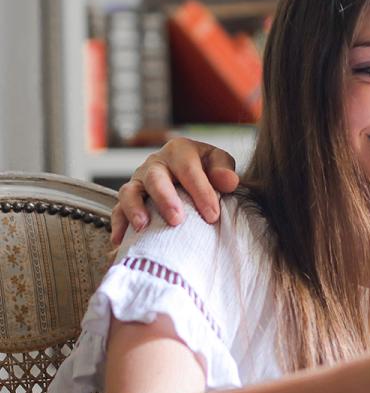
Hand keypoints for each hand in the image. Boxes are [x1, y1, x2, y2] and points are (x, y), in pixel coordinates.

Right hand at [111, 138, 238, 244]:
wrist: (187, 171)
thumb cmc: (205, 168)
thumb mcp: (217, 162)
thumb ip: (223, 170)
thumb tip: (228, 181)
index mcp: (179, 151)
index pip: (189, 170)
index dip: (200, 192)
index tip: (212, 215)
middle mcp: (155, 163)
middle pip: (155, 178)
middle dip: (165, 199)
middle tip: (176, 220)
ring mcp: (139, 180)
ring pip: (130, 192)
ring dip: (134, 209)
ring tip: (142, 227)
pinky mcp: (129, 198)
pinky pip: (118, 210)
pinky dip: (118, 224)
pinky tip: (121, 241)